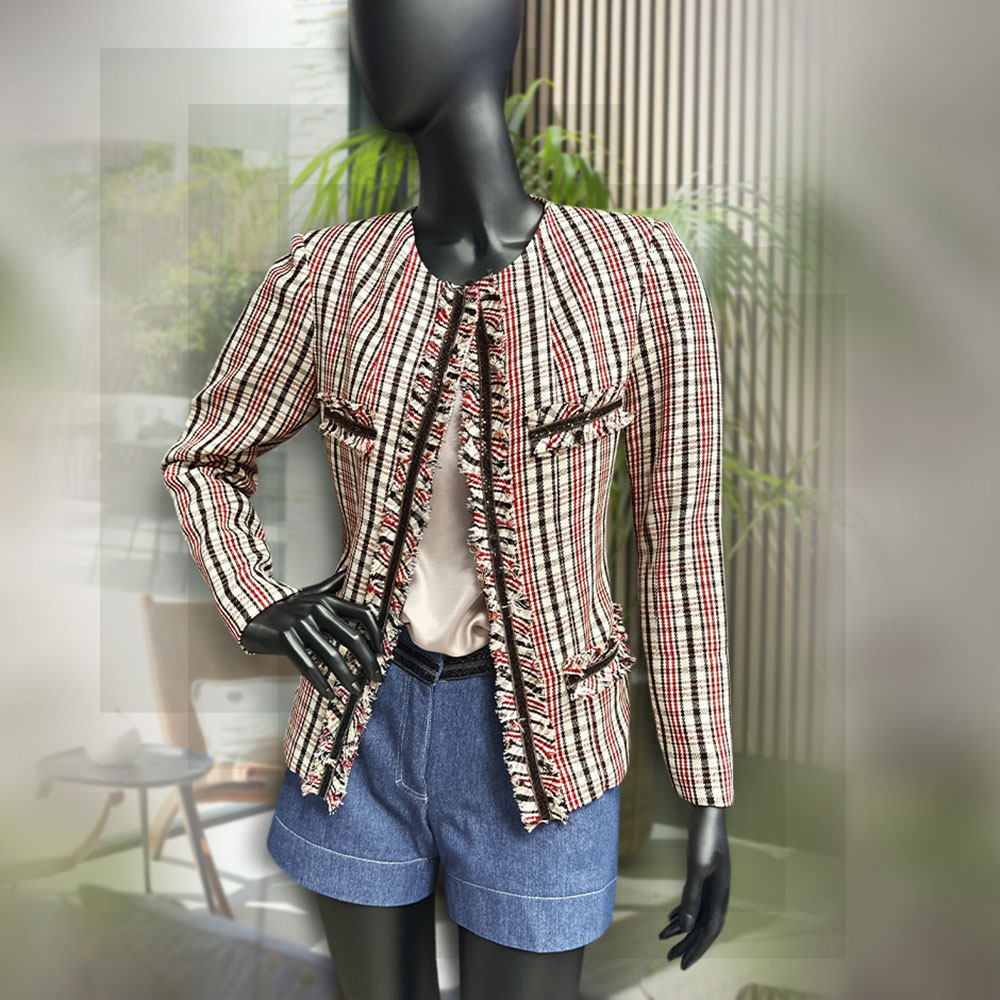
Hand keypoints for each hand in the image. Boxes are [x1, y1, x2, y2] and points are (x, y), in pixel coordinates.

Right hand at [240, 570, 384, 699]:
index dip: (377, 633)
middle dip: (368, 660)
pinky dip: (320, 681)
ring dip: (346, 676)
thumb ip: (331, 585)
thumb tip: (349, 573)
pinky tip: (329, 693)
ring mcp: (301, 625)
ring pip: (331, 655)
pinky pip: (307, 664)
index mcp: (328, 601)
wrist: (253, 613)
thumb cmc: (287, 607)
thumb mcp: (310, 593)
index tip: (382, 651)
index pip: (363, 613)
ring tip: (355, 690)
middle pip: (352, 637)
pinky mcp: (286, 639)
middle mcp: (317, 610)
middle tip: (377, 677)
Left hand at [658, 805, 730, 968]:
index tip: (683, 964)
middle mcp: (718, 892)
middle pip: (703, 925)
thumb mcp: (696, 868)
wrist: (707, 811)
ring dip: (682, 928)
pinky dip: (682, 911)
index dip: (697, 948)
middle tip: (670, 958)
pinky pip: (693, 900)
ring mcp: (712, 883)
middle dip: (687, 943)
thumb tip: (685, 927)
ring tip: (663, 938)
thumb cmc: (704, 837)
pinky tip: (670, 918)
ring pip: (697, 913)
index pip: (710, 929)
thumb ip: (692, 897)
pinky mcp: (702, 874)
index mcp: (721, 893)